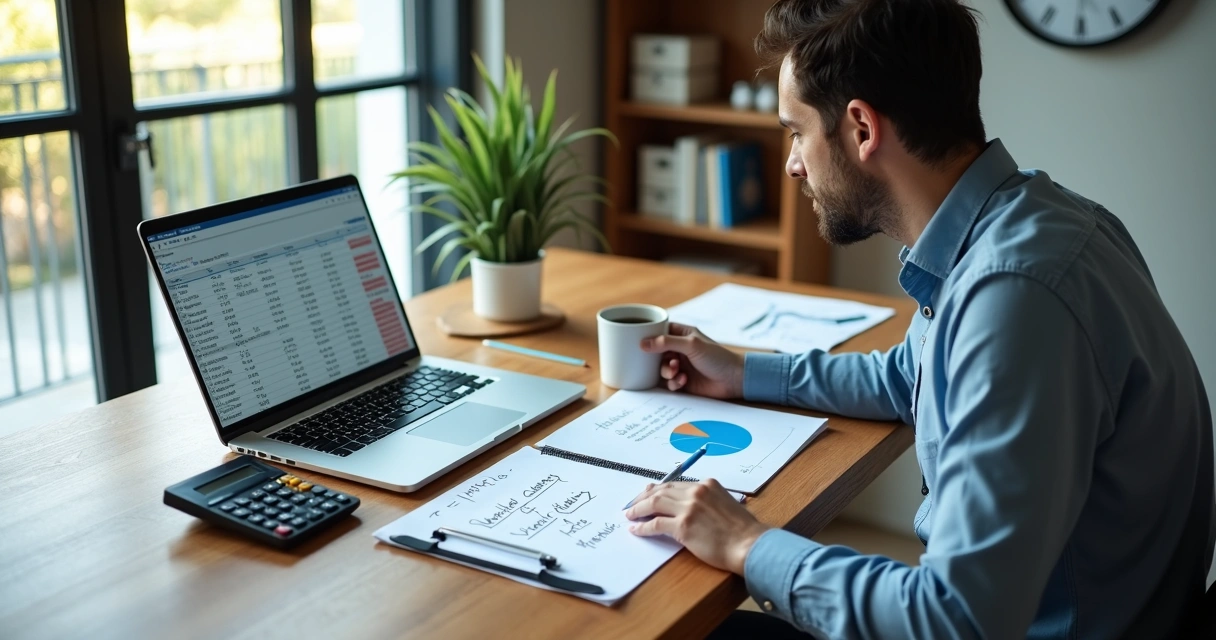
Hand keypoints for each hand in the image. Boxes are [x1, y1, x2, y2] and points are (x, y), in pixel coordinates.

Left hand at [625, 479, 768, 574]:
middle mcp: (696, 492)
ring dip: (638, 509)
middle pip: (661, 491)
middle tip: (632, 505)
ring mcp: (688, 508)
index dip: (657, 490)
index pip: (674, 484)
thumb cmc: (742, 530)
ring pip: (654, 503)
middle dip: (643, 497)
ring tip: (629, 515)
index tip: (646, 494)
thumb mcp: (725, 504)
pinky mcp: (683, 526)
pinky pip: (656, 523)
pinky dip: (643, 526)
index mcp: (707, 484)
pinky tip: (636, 530)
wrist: (749, 544)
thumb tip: (688, 506)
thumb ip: (707, 500)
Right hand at [641, 323, 743, 398]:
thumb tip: (642, 343)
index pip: (660, 331)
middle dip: (658, 359)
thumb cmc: (717, 357)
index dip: (651, 337)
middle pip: (657, 352)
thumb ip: (666, 343)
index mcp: (683, 334)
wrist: (733, 379)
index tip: (642, 343)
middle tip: (669, 362)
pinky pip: (669, 383)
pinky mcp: (683, 381)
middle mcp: (680, 349)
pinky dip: (673, 382)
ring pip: (661, 369)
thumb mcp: (691, 345)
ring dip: (666, 371)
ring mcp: (681, 365)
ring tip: (677, 372)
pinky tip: (683, 381)